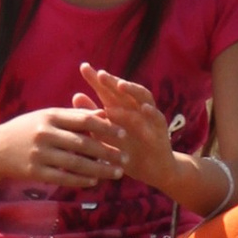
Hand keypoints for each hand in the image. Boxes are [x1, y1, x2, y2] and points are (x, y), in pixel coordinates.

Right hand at [0, 101, 125, 191]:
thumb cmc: (28, 129)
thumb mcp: (48, 116)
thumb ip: (74, 115)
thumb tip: (105, 114)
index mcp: (50, 116)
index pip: (84, 120)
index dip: (106, 127)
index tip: (124, 134)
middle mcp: (45, 134)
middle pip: (83, 144)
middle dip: (107, 152)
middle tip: (126, 158)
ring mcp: (39, 154)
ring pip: (76, 163)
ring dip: (99, 169)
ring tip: (116, 173)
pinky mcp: (35, 172)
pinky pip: (63, 177)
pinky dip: (81, 180)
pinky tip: (95, 181)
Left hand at [75, 66, 203, 197]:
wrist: (152, 170)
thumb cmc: (127, 150)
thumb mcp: (106, 133)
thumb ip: (93, 115)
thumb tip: (76, 95)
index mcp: (120, 107)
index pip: (107, 90)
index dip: (96, 78)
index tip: (83, 67)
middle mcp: (135, 108)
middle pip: (124, 90)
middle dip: (113, 81)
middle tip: (100, 74)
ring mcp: (150, 117)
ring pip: (143, 99)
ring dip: (133, 91)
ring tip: (121, 86)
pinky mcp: (162, 130)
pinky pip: (158, 119)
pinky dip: (152, 113)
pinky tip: (144, 109)